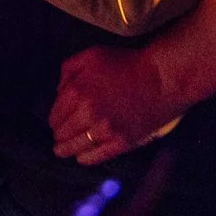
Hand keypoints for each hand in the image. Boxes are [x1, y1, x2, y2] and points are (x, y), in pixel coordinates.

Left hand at [48, 44, 182, 164]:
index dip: (54, 120)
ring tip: (62, 151)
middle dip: (59, 134)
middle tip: (60, 136)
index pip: (55, 115)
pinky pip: (96, 157)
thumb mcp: (91, 56)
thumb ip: (68, 71)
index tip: (56, 122)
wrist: (161, 79)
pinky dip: (85, 158)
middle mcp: (87, 113)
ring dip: (66, 149)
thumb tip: (58, 92)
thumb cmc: (126, 64)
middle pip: (63, 133)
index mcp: (77, 91)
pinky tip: (81, 157)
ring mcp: (105, 130)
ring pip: (75, 147)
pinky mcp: (122, 142)